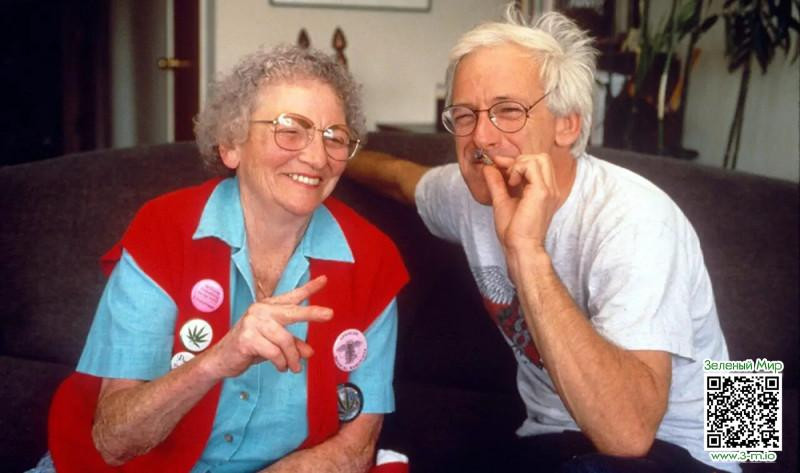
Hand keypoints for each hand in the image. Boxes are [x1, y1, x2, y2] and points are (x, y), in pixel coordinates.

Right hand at [203, 275, 332, 377]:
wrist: (222, 359)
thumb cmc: (250, 348)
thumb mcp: (274, 345)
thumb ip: (293, 345)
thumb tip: (309, 352)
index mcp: (268, 308)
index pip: (291, 296)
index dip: (308, 288)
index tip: (324, 280)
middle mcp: (260, 310)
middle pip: (291, 311)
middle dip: (311, 313)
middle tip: (329, 314)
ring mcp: (252, 323)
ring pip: (284, 339)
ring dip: (292, 357)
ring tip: (294, 367)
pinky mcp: (247, 338)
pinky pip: (274, 352)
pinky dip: (281, 362)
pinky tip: (281, 367)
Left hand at [482, 153, 560, 252]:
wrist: (521, 247)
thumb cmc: (514, 231)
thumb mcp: (502, 200)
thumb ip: (497, 183)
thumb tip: (488, 168)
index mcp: (545, 191)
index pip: (537, 164)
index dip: (516, 161)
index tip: (499, 166)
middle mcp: (551, 188)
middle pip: (542, 157)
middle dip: (521, 160)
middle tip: (508, 175)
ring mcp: (549, 189)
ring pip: (540, 158)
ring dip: (521, 164)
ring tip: (511, 181)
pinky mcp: (542, 192)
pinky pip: (532, 166)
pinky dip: (519, 169)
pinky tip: (512, 184)